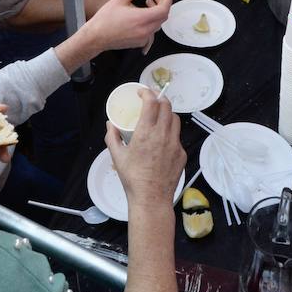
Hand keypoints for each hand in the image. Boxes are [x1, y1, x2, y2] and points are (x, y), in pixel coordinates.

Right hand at [78, 0, 172, 53]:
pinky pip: (151, 31)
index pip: (164, 9)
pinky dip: (151, 21)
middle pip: (163, 16)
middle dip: (161, 3)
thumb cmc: (105, 18)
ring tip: (147, 3)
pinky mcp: (140, 42)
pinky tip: (142, 15)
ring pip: (158, 23)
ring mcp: (143, 38)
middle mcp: (145, 30)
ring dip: (156, 12)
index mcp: (142, 18)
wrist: (96, 37)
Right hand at [106, 90, 184, 208]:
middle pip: (167, 106)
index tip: (141, 92)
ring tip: (159, 115)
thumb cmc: (133, 179)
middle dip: (159, 98)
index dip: (147, 92)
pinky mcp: (181, 154)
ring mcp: (175, 144)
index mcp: (146, 132)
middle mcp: (163, 134)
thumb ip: (112, 137)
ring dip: (167, 113)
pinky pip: (178, 136)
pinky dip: (170, 132)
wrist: (151, 199)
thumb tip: (110, 124)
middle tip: (152, 100)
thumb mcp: (117, 156)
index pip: (151, 102)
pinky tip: (162, 139)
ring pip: (175, 119)